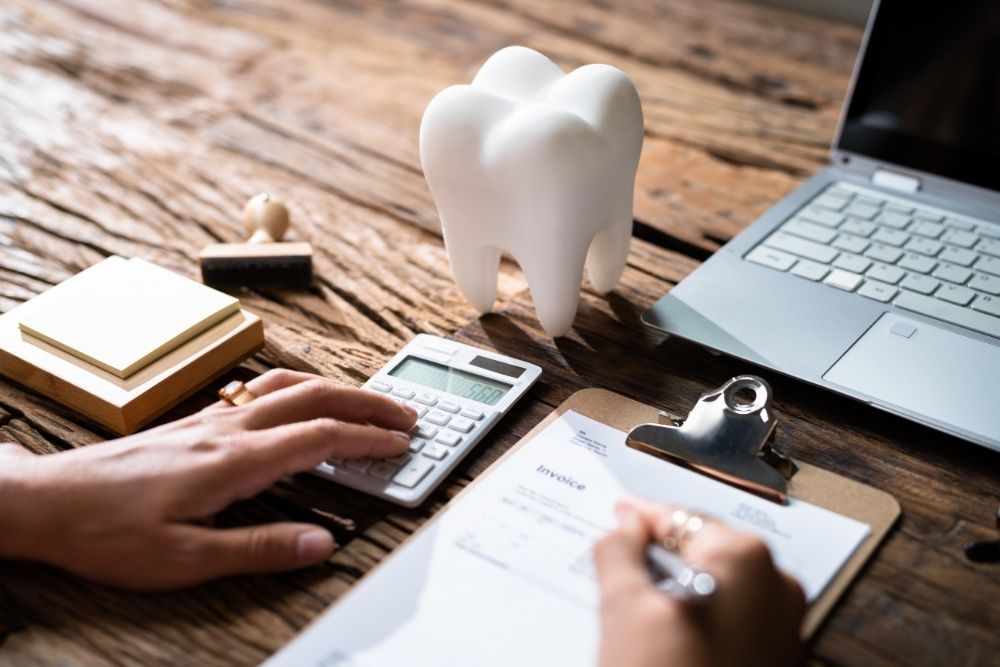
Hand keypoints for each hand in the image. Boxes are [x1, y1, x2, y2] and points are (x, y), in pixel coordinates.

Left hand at [0, 369, 416, 589]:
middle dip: (367, 403)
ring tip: (367, 402)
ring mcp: (211, 420)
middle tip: (405, 414)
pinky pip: (263, 391)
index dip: (367, 440)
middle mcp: (227, 429)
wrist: (46, 502)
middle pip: (314, 396)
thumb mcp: (184, 559)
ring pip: (289, 385)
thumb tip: (322, 544)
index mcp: (233, 461)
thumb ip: (259, 549)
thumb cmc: (107, 532)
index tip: (402, 444)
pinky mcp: (195, 423)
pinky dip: (301, 388)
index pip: (319, 437)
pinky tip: (300, 400)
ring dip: (337, 390)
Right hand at [593, 497, 805, 666]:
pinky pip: (729, 620)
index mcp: (745, 560)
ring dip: (675, 590)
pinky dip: (696, 618)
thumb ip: (620, 552)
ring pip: (715, 587)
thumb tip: (624, 527)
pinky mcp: (775, 660)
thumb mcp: (624, 609)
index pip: (680, 518)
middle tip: (618, 563)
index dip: (641, 517)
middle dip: (659, 557)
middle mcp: (776, 587)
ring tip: (635, 610)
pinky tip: (663, 639)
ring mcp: (782, 627)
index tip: (620, 515)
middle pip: (702, 551)